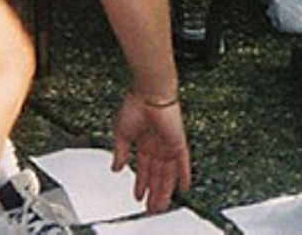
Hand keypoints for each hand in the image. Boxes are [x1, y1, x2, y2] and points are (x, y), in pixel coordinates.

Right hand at [112, 93, 190, 212]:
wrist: (149, 93)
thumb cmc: (135, 105)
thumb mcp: (121, 134)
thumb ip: (120, 152)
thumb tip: (117, 168)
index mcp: (144, 142)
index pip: (145, 168)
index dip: (141, 183)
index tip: (139, 196)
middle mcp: (158, 145)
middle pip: (158, 175)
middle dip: (154, 192)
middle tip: (152, 208)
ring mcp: (168, 144)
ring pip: (168, 174)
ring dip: (164, 190)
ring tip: (160, 206)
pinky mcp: (178, 142)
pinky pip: (184, 162)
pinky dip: (184, 175)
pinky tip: (184, 187)